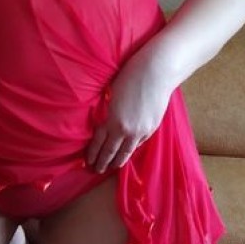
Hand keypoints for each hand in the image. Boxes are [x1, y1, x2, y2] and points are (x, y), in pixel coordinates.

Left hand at [86, 51, 172, 173]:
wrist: (157, 73)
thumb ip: (108, 111)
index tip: (88, 161)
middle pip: (112, 151)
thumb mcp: (111, 94)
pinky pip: (139, 143)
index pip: (99, 142)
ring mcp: (141, 131)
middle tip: (97, 170)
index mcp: (113, 120)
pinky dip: (132, 149)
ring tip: (112, 167)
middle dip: (104, 162)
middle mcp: (126, 130)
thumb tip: (104, 121)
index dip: (93, 153)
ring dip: (118, 161)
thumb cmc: (130, 76)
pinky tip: (128, 151)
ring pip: (128, 151)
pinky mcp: (152, 128)